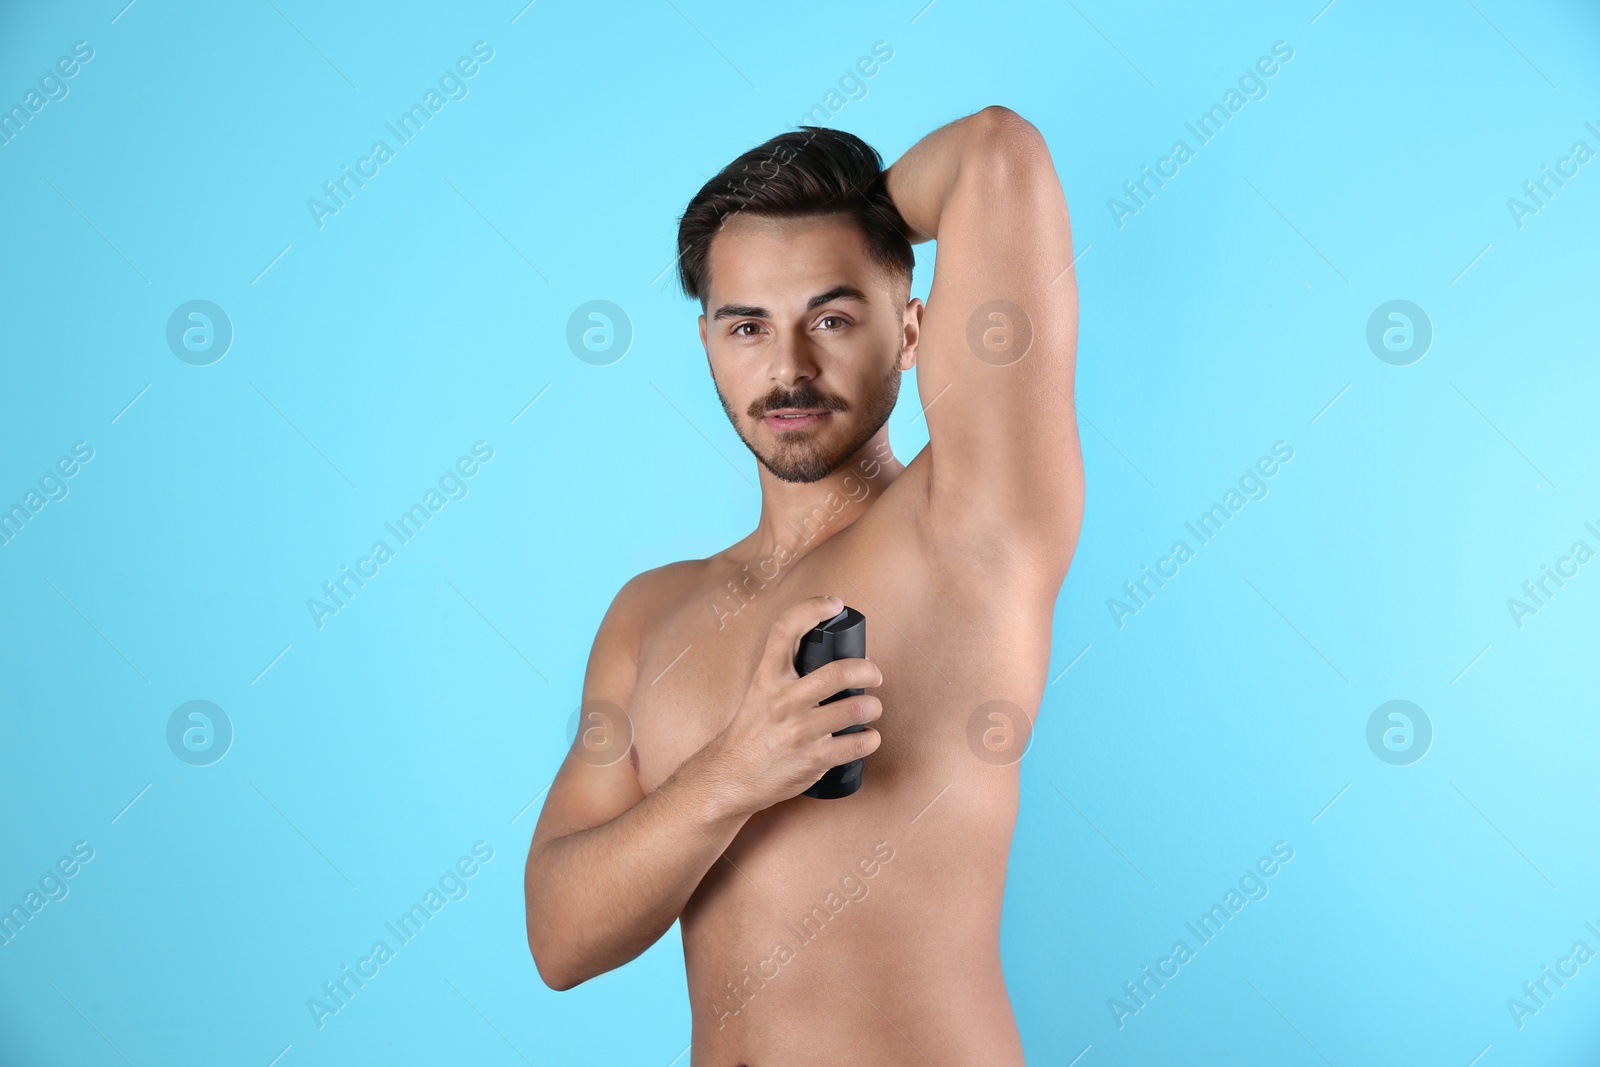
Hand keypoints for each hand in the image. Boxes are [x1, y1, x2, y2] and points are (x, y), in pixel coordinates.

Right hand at [704, 595, 882, 812]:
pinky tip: (868, 737)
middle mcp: (782, 701)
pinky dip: (870, 739)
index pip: (785, 630)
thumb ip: (786, 669)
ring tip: (872, 707)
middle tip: (874, 674)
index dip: (812, 609)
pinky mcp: (812, 760)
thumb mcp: (760, 690)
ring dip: (873, 706)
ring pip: (853, 709)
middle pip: (836, 673)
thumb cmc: (753, 730)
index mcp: (767, 677)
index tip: (834, 604)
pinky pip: (856, 745)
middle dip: (867, 670)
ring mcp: (798, 732)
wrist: (731, 775)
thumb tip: (831, 649)